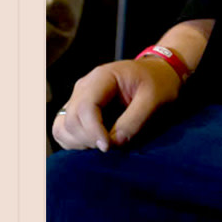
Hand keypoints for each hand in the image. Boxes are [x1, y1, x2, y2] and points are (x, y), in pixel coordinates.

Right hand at [52, 57, 181, 151]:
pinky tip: (95, 143)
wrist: (159, 74)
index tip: (108, 147)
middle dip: (88, 139)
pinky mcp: (78, 110)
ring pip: (62, 127)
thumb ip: (134, 121)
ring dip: (78, 143)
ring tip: (103, 145)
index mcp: (103, 77)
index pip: (85, 107)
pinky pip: (64, 130)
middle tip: (111, 146)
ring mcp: (78, 98)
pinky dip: (75, 142)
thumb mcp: (154, 99)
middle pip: (71, 119)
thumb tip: (113, 144)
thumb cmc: (159, 83)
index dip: (93, 131)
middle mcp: (84, 86)